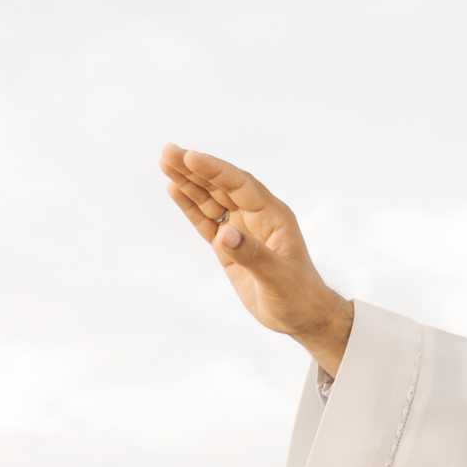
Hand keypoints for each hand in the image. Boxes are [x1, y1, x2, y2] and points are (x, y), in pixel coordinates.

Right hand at [159, 145, 354, 377]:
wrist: (302, 315)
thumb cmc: (297, 295)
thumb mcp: (278, 277)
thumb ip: (252, 255)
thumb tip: (225, 234)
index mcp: (273, 216)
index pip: (240, 185)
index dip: (215, 170)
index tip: (191, 157)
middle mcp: (256, 217)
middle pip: (221, 186)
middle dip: (195, 169)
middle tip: (168, 151)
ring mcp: (241, 230)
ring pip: (211, 200)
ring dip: (188, 183)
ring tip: (165, 163)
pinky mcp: (229, 247)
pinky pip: (207, 221)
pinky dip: (191, 207)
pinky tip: (175, 190)